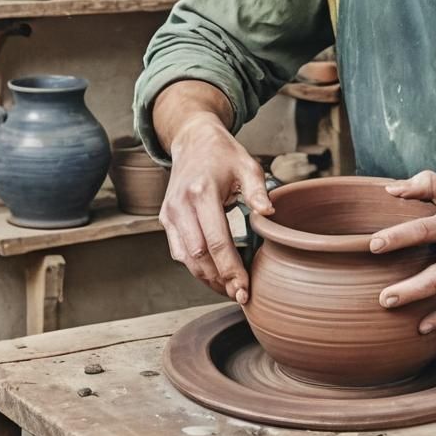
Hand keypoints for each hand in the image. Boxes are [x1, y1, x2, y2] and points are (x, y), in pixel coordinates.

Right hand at [159, 111, 273, 302]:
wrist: (193, 140)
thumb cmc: (224, 154)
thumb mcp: (248, 164)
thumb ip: (258, 190)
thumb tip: (269, 215)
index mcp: (202, 192)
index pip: (216, 241)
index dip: (230, 269)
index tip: (245, 288)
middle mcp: (181, 205)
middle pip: (199, 256)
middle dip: (219, 280)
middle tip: (240, 295)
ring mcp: (170, 213)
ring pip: (186, 258)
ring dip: (206, 278)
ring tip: (229, 289)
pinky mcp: (165, 218)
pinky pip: (179, 251)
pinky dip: (195, 267)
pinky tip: (214, 275)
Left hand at [369, 170, 435, 333]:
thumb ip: (423, 184)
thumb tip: (390, 189)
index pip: (424, 230)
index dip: (398, 237)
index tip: (373, 245)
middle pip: (435, 278)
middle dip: (408, 292)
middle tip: (383, 299)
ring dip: (427, 317)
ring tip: (401, 319)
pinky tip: (424, 324)